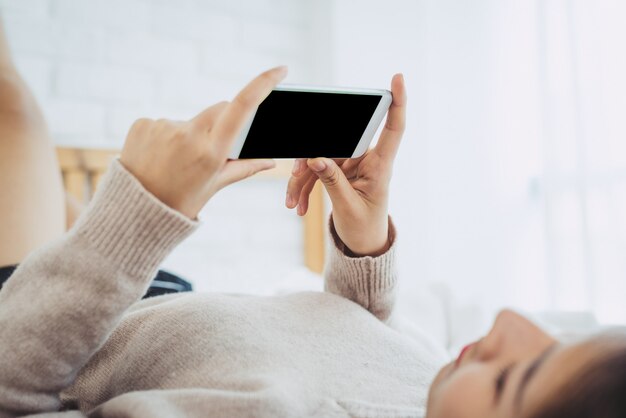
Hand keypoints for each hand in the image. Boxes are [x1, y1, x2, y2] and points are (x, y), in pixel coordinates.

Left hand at [120, 66, 287, 218]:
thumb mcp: (214, 186)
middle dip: (224, 124)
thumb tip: (271, 161)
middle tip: (212, 151)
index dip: (263, 84)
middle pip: (220, 110)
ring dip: (193, 134)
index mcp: (211, 152)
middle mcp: (188, 134)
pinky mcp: (143, 123)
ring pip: (192, 121)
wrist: (130, 213)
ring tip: (177, 163)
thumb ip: (244, 168)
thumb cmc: (178, 203)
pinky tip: (159, 157)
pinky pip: (165, 124)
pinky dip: (168, 137)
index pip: (242, 107)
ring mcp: (163, 126)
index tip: (280, 70)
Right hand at [285, 74, 405, 255]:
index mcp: (381, 167)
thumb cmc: (364, 227)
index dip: (398, 103)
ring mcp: (351, 164)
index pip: (394, 129)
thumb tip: (314, 159)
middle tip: (298, 177)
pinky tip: (298, 206)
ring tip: (294, 203)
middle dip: (313, 160)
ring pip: (321, 158)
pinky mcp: (338, 171)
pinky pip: (316, 170)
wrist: (360, 244)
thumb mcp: (347, 207)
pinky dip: (304, 187)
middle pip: (339, 142)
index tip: (398, 78)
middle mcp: (367, 160)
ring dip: (303, 180)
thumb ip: (332, 182)